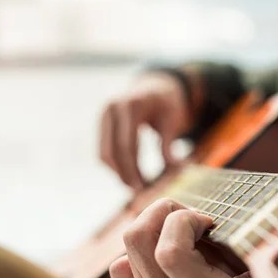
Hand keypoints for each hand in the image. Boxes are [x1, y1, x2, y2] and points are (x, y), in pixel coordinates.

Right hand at [99, 70, 200, 189]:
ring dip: (117, 173)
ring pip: (104, 153)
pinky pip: (104, 149)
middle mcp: (112, 108)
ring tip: (135, 186)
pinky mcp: (103, 123)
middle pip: (111, 151)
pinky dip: (115, 165)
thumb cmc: (169, 103)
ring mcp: (104, 115)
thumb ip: (169, 144)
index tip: (143, 188)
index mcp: (131, 105)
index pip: (127, 145)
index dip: (133, 170)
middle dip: (124, 175)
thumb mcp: (173, 120)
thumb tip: (175, 169)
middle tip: (138, 192)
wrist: (156, 85)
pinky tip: (129, 175)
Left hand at [110, 199, 277, 277]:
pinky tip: (162, 262)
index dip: (184, 219)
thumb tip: (225, 221)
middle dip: (161, 211)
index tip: (206, 221)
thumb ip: (244, 257)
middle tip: (184, 215)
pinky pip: (122, 277)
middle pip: (137, 240)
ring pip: (127, 255)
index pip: (170, 247)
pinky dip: (137, 258)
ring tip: (176, 236)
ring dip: (152, 233)